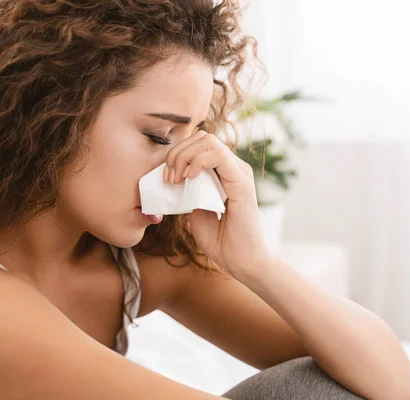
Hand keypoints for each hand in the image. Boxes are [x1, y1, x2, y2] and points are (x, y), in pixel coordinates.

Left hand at [163, 130, 270, 277]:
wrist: (240, 262)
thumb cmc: (221, 241)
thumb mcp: (196, 212)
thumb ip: (188, 193)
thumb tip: (172, 179)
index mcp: (225, 173)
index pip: (200, 144)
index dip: (178, 154)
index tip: (166, 179)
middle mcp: (234, 168)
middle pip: (202, 137)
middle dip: (178, 152)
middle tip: (169, 178)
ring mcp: (239, 173)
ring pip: (208, 141)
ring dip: (184, 156)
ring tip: (176, 179)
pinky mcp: (242, 183)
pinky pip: (218, 156)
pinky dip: (198, 161)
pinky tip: (188, 178)